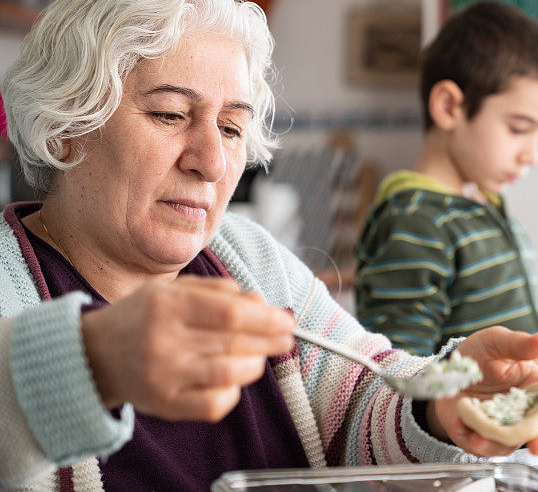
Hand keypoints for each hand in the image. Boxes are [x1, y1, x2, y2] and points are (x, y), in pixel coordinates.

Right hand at [81, 276, 294, 420]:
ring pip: (228, 374)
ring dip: (254, 365)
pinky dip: (233, 393)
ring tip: (261, 356)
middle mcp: (162, 340)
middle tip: (287, 338)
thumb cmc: (141, 317)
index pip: (229, 313)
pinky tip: (234, 381)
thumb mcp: (171, 289)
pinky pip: (213, 405)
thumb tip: (260, 301)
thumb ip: (217, 291)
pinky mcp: (163, 405)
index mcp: (165, 305)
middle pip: (233, 343)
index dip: (265, 318)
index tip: (286, 319)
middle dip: (269, 340)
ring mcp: (163, 376)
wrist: (92, 356)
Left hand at [427, 327, 537, 457]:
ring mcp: (505, 427)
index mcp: (537, 387)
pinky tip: (461, 426)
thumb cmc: (481, 353)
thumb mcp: (497, 342)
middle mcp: (525, 412)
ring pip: (512, 445)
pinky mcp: (482, 436)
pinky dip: (472, 441)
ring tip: (482, 436)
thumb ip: (520, 344)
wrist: (450, 367)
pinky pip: (481, 447)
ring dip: (499, 444)